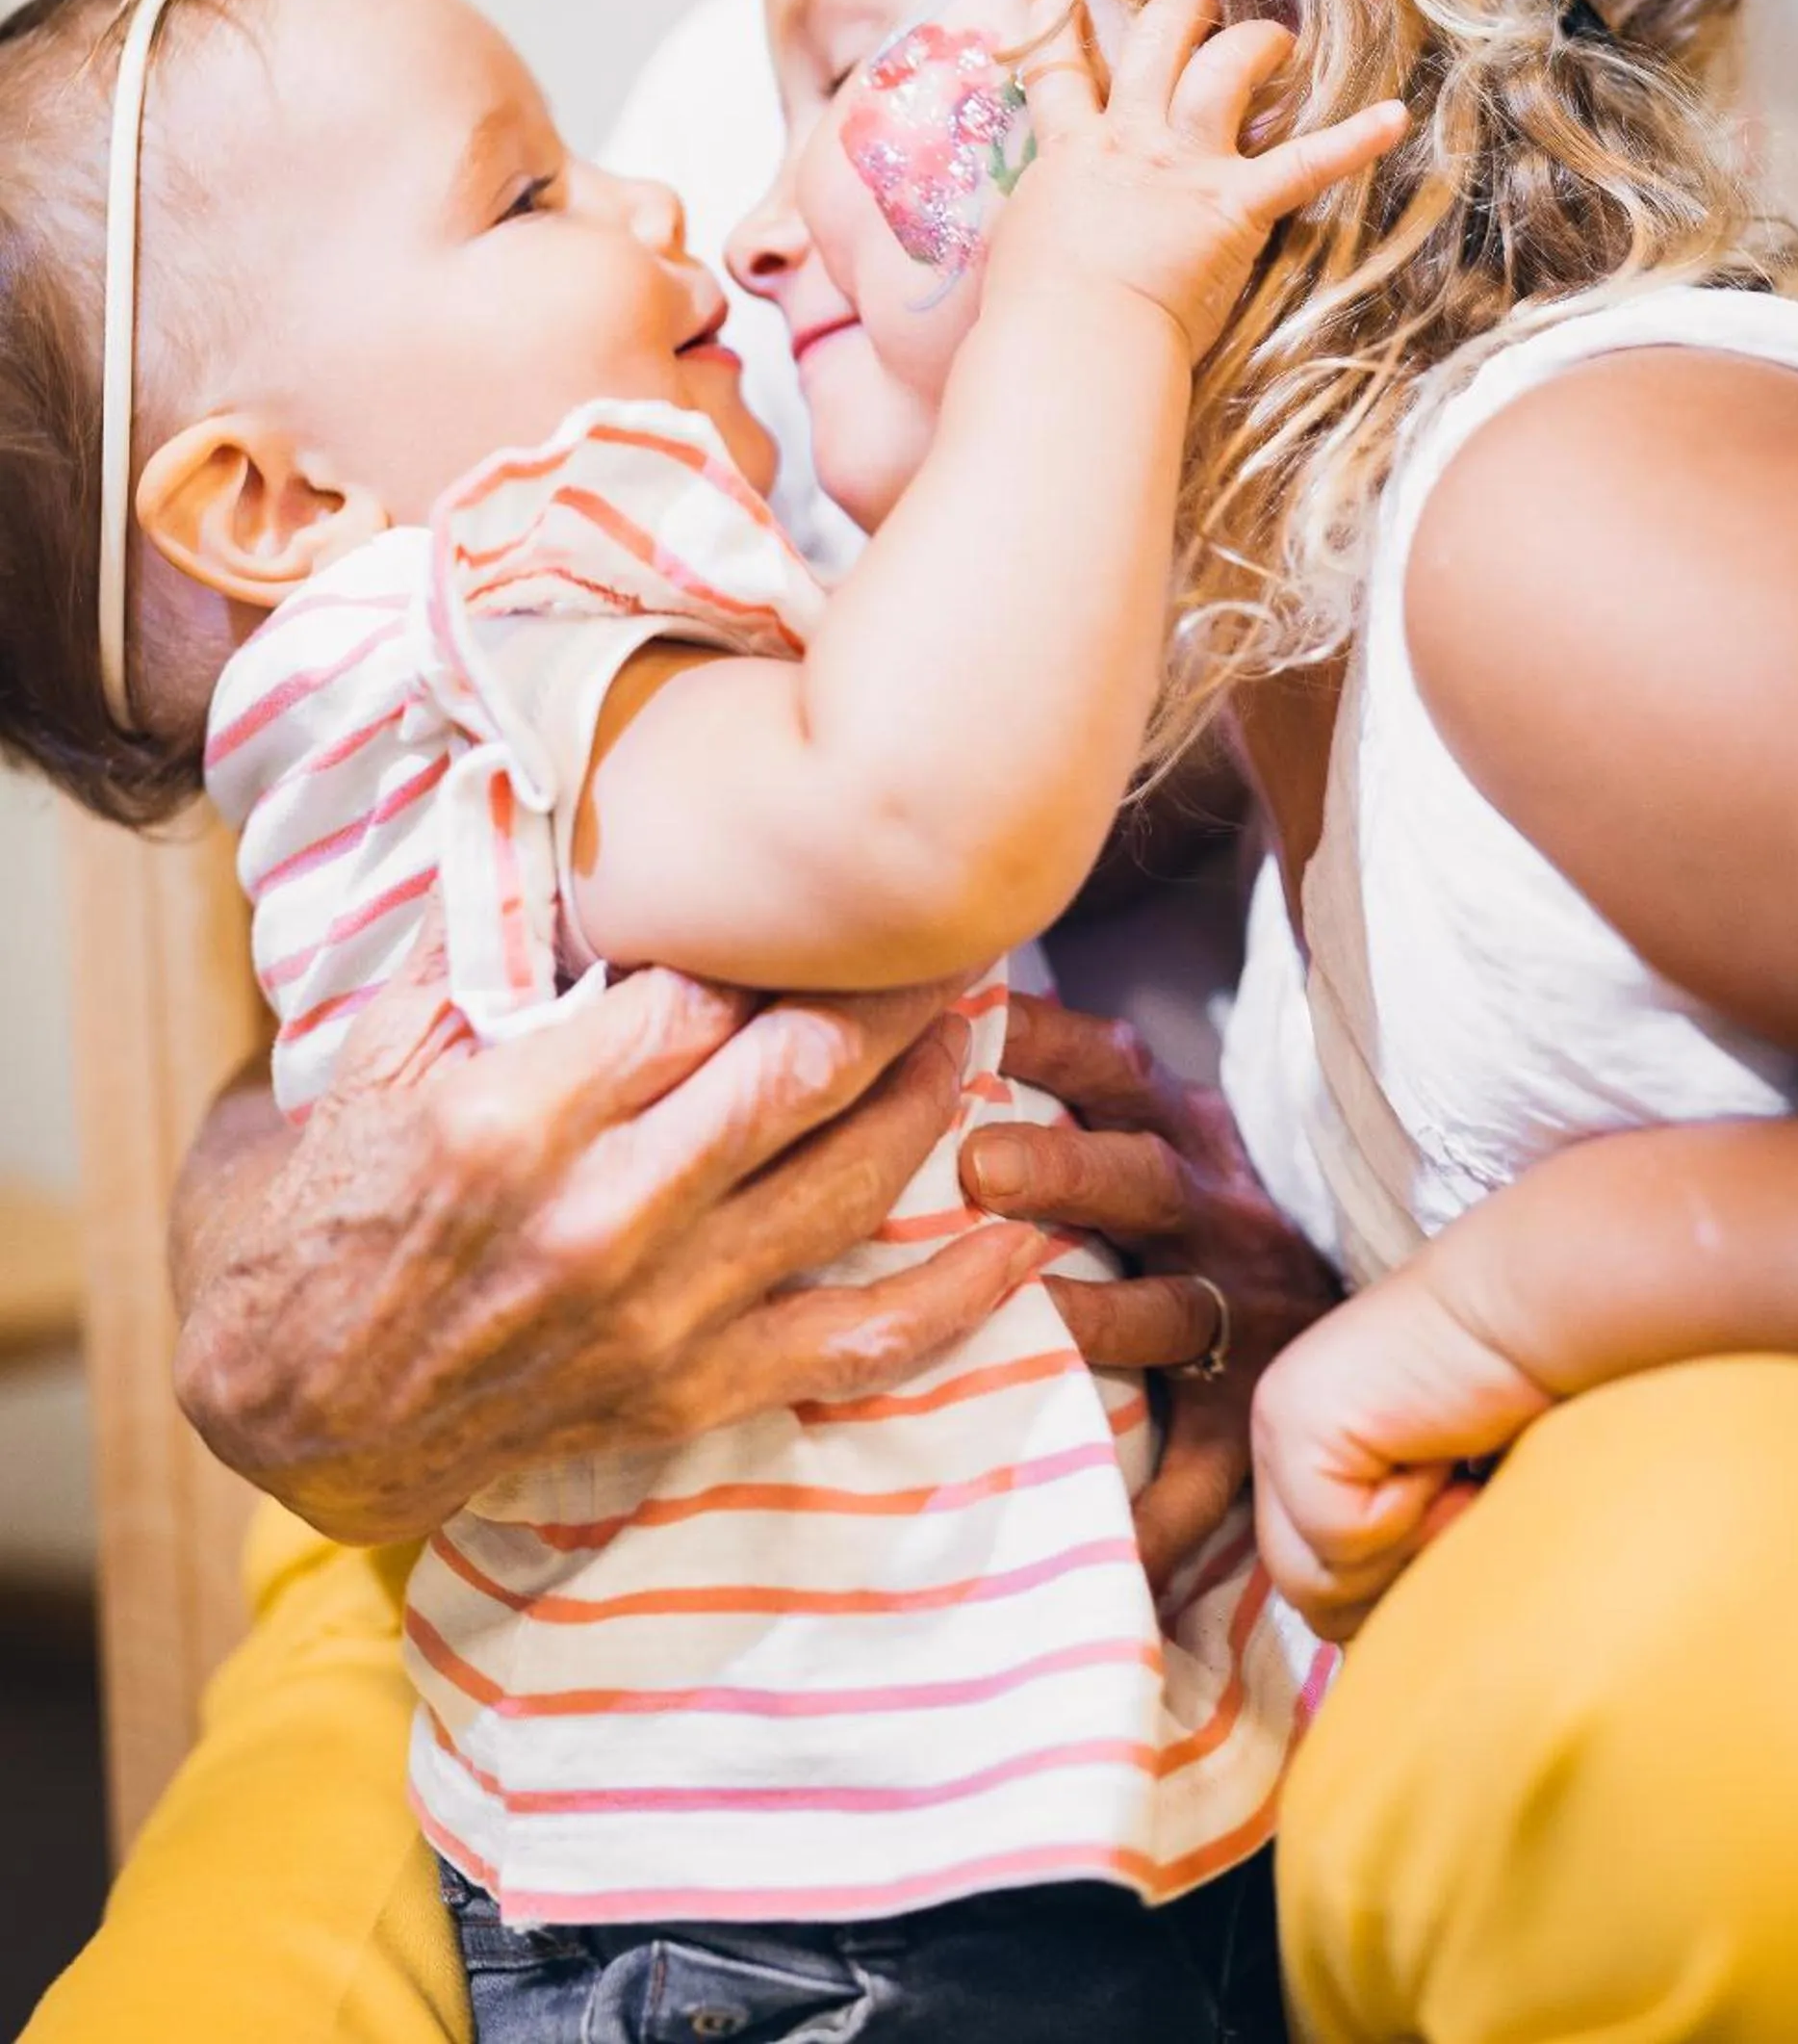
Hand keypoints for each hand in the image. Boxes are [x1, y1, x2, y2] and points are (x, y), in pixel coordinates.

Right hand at [173, 922, 1043, 1543]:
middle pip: (799, 1072)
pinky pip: (856, 1344)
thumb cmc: (324, 1214)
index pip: (695, 993)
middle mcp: (602, 1216)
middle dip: (894, 987)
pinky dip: (956, 1294)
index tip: (836, 878)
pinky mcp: (686, 1393)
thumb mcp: (367, 1058)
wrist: (287, 1412)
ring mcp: (656, 1315)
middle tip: (952, 922)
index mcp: (512, 1117)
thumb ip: (484, 966)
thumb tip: (593, 870)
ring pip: (847, 1185)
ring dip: (931, 1095)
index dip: (781, 930)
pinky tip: (1024, 1235)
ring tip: (974, 1022)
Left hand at [969, 991, 1340, 1587]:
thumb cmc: (1204, 1200)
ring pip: (1168, 1313)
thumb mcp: (1160, 1117)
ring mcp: (1240, 1314)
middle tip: (977, 1165)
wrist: (1359, 1300)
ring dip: (1098, 1318)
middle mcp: (1215, 1211)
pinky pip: (1205, 1478)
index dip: (1046, 1038)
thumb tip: (948, 999)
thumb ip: (1068, 1068)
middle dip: (1063, 1167)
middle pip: (1141, 1176)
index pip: (1112, 1066)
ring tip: (1033, 1327)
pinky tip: (1098, 1546)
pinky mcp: (1251, 1415)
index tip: (971, 1017)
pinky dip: (1154, 1519)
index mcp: (1180, 1129)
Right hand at [999, 0, 1406, 362]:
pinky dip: (1353, 141)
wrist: (1075, 337)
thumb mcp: (1019, 248)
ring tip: (1277, 38)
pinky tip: (1394, 117)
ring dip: (1254, 44)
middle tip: (1197, 2)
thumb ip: (1040, 220)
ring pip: (1223, 71)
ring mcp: (1186, 167)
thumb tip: (1041, 233)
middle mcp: (1131, 142)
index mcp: (1071, 155)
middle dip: (1180, 12)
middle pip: (1156, 46)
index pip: (1061, 73)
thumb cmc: (1034, 311)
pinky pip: (1303, 163)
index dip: (1061, 22)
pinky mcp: (1235, 206)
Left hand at [1250, 1261, 1552, 1641]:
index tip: (1454, 1530)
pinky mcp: (1296, 1428)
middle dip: (1398, 1581)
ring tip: (1449, 1476)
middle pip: (1308, 1599)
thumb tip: (1390, 1652)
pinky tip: (1439, 1453)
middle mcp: (1279, 1433)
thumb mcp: (1447, 1505)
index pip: (1316, 1583)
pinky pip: (1343, 1541)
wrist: (1537, 1314)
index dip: (1393, 1587)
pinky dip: (1410, 1517)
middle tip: (1456, 1506)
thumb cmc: (1521, 1409)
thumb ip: (1402, 1557)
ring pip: (1317, 1586)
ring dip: (1408, 1552)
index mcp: (1309, 1450)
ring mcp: (1278, 1427)